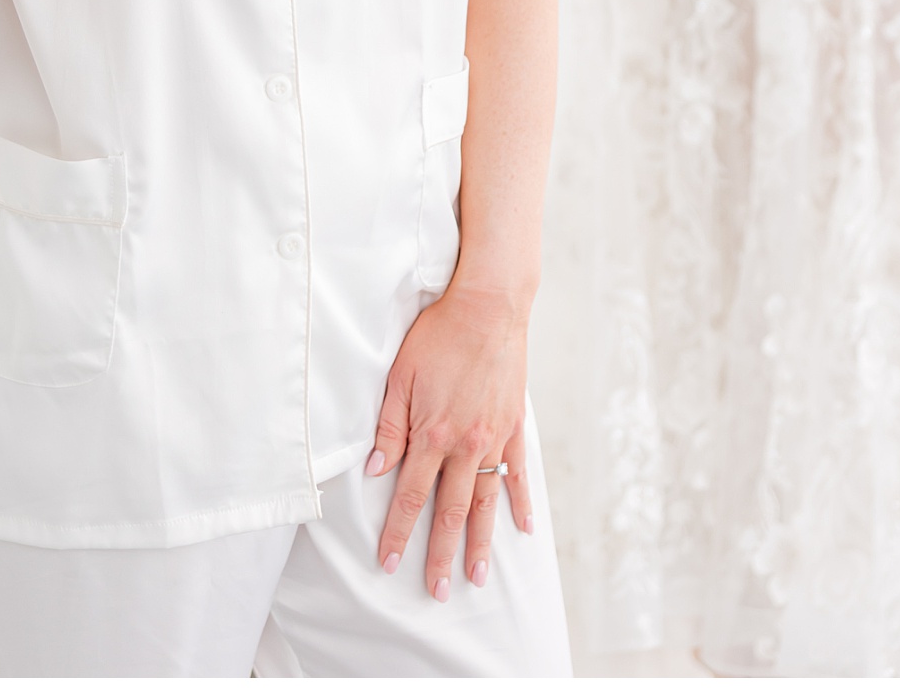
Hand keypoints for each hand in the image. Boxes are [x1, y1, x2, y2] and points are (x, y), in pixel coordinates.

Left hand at [365, 284, 533, 598]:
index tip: (390, 563)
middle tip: (437, 592)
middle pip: (449, 511)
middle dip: (441, 555)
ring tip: (479, 578)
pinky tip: (524, 528)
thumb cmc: (438, 335)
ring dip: (481, 543)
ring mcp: (493, 437)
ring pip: (485, 502)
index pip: (410, 496)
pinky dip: (520, 502)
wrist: (488, 307)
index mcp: (431, 434)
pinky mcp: (514, 425)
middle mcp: (464, 444)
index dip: (399, 533)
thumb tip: (375, 470)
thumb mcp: (400, 376)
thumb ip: (389, 426)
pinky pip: (518, 472)